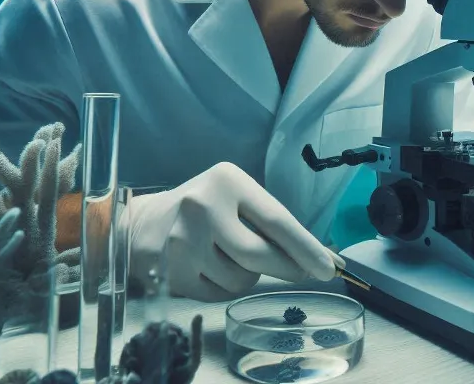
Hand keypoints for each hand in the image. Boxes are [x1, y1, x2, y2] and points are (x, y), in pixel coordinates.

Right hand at [126, 162, 335, 301]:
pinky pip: (219, 294)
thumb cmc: (205, 211)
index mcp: (227, 181)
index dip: (306, 248)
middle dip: (286, 268)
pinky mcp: (172, 272)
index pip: (276, 220)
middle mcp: (202, 207)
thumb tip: (318, 258)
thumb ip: (269, 224)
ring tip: (229, 257)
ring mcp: (182, 241)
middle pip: (259, 255)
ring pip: (241, 279)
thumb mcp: (235, 200)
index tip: (329, 269)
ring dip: (248, 276)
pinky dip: (224, 288)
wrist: (144, 223)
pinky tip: (210, 269)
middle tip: (301, 273)